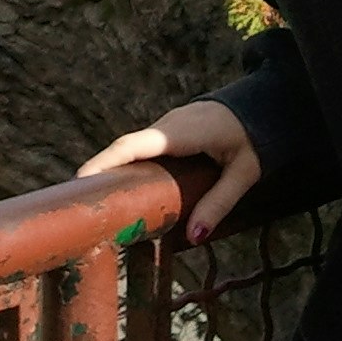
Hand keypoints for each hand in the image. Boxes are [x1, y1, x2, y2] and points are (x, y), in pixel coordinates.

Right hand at [79, 101, 261, 245]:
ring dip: (110, 168)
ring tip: (92, 198)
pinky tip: (120, 187)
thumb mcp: (245, 174)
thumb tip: (193, 236)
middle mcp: (166, 126)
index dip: (107, 161)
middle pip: (124, 148)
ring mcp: (165, 126)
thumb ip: (219, 203)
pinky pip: (141, 148)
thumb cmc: (256, 139)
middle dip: (99, 169)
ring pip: (131, 148)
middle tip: (77, 199)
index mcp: (182, 134)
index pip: (135, 146)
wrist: (264, 104)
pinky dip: (125, 165)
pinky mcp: (167, 132)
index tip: (81, 179)